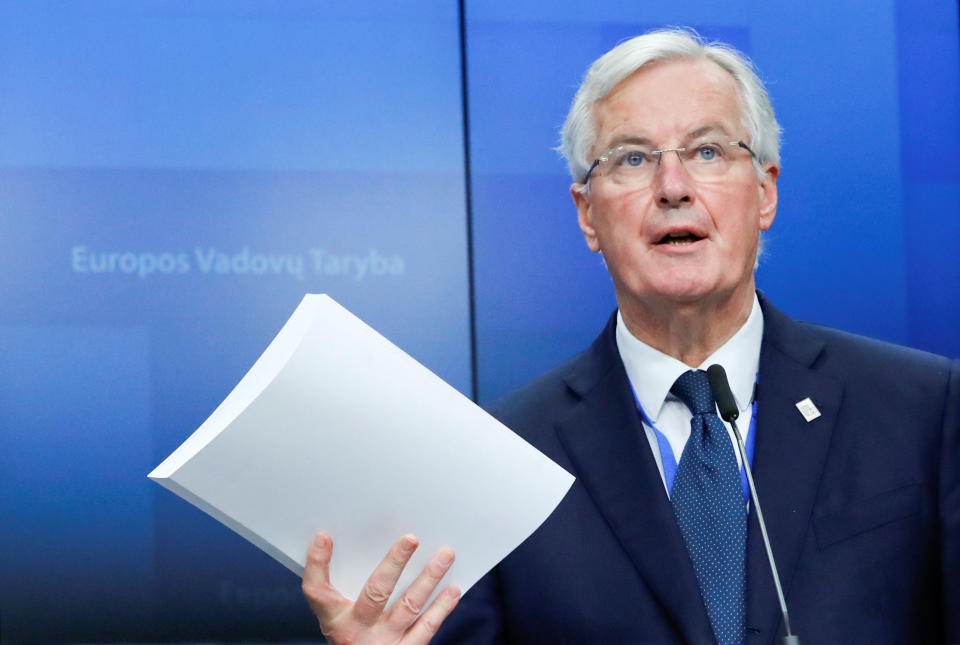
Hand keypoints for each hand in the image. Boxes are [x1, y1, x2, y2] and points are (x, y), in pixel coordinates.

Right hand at [302, 532, 460, 644]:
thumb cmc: (353, 634)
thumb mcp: (338, 616)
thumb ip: (344, 585)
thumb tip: (359, 543)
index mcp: (334, 620)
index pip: (318, 592)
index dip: (317, 564)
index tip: (324, 536)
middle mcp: (358, 631)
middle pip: (376, 592)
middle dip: (394, 563)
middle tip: (411, 538)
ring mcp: (384, 642)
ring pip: (409, 606)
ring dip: (429, 578)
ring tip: (445, 554)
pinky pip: (427, 628)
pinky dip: (442, 607)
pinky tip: (453, 589)